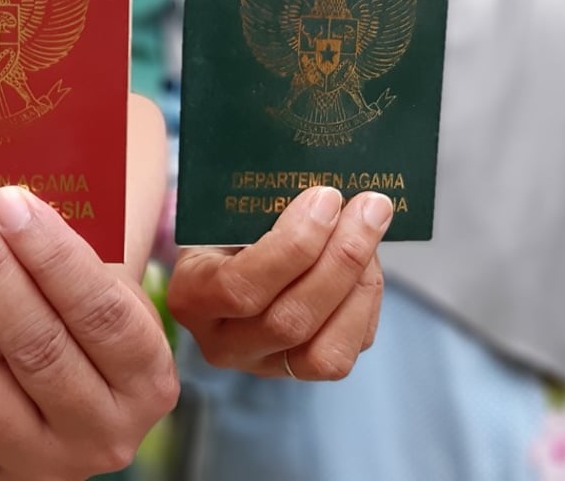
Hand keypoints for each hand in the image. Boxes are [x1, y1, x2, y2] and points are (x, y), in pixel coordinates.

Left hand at [0, 184, 178, 480]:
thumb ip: (59, 247)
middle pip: (34, 346)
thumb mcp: (99, 283)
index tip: (7, 200)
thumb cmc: (81, 315)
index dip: (49, 253)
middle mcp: (106, 434)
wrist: (73, 386)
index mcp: (148, 377)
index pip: (99, 311)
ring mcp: (47, 467)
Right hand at [166, 187, 388, 378]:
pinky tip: (368, 257)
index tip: (326, 198)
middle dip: (341, 259)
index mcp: (191, 296)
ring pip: (328, 353)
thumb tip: (329, 194)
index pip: (241, 287)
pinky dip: (368, 297)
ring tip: (372, 227)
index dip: (293, 245)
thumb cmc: (224, 226)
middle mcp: (223, 344)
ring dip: (361, 283)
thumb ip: (264, 206)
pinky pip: (351, 346)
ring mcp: (265, 364)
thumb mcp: (225, 210)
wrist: (223, 257)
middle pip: (291, 321)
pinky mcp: (304, 369)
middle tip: (368, 208)